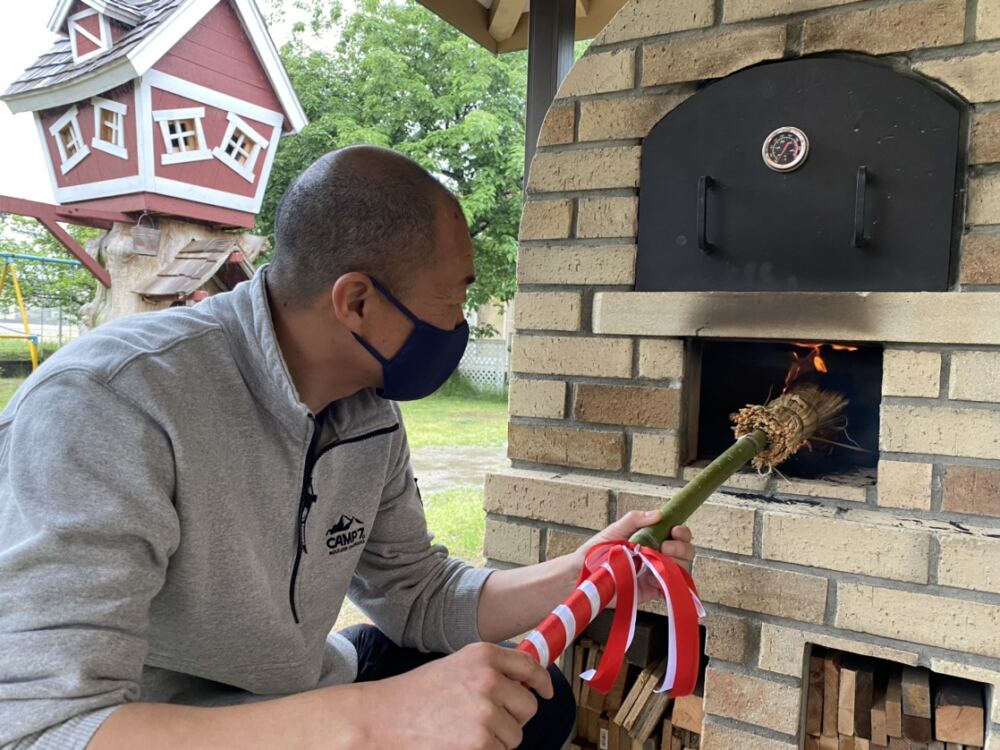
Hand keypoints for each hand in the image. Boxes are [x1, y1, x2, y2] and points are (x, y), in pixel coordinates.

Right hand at [364, 642, 552, 749]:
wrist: (380, 720)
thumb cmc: (415, 696)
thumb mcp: (455, 667)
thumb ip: (489, 671)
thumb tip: (525, 685)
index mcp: (483, 656)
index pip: (530, 667)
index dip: (542, 682)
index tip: (545, 691)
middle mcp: (489, 680)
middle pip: (528, 707)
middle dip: (512, 717)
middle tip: (482, 720)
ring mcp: (486, 714)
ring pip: (514, 736)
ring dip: (495, 740)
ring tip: (461, 732)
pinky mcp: (480, 745)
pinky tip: (458, 744)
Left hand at [571, 510, 695, 602]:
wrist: (581, 575)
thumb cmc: (595, 552)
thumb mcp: (615, 529)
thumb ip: (635, 519)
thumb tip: (658, 513)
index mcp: (651, 539)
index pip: (676, 534)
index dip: (681, 532)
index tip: (675, 530)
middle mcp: (657, 556)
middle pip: (685, 552)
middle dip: (681, 547)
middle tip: (665, 546)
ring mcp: (655, 574)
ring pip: (681, 569)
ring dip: (677, 563)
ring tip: (660, 559)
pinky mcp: (651, 591)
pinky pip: (670, 588)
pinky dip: (671, 582)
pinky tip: (660, 576)